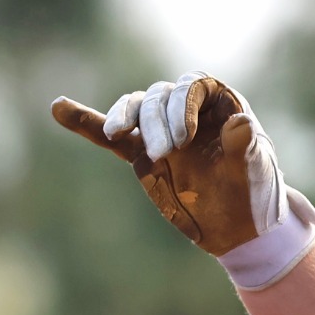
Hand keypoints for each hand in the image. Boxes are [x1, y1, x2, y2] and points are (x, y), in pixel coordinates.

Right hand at [51, 72, 313, 257]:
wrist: (241, 227)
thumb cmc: (255, 193)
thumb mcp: (253, 171)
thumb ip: (244, 147)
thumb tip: (241, 122)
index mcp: (220, 105)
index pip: (193, 87)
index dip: (183, 105)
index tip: (184, 138)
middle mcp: (189, 110)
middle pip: (160, 97)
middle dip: (156, 121)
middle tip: (165, 155)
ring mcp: (163, 130)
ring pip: (135, 110)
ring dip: (123, 118)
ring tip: (115, 134)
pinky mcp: (143, 154)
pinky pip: (113, 135)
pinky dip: (87, 123)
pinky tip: (59, 107)